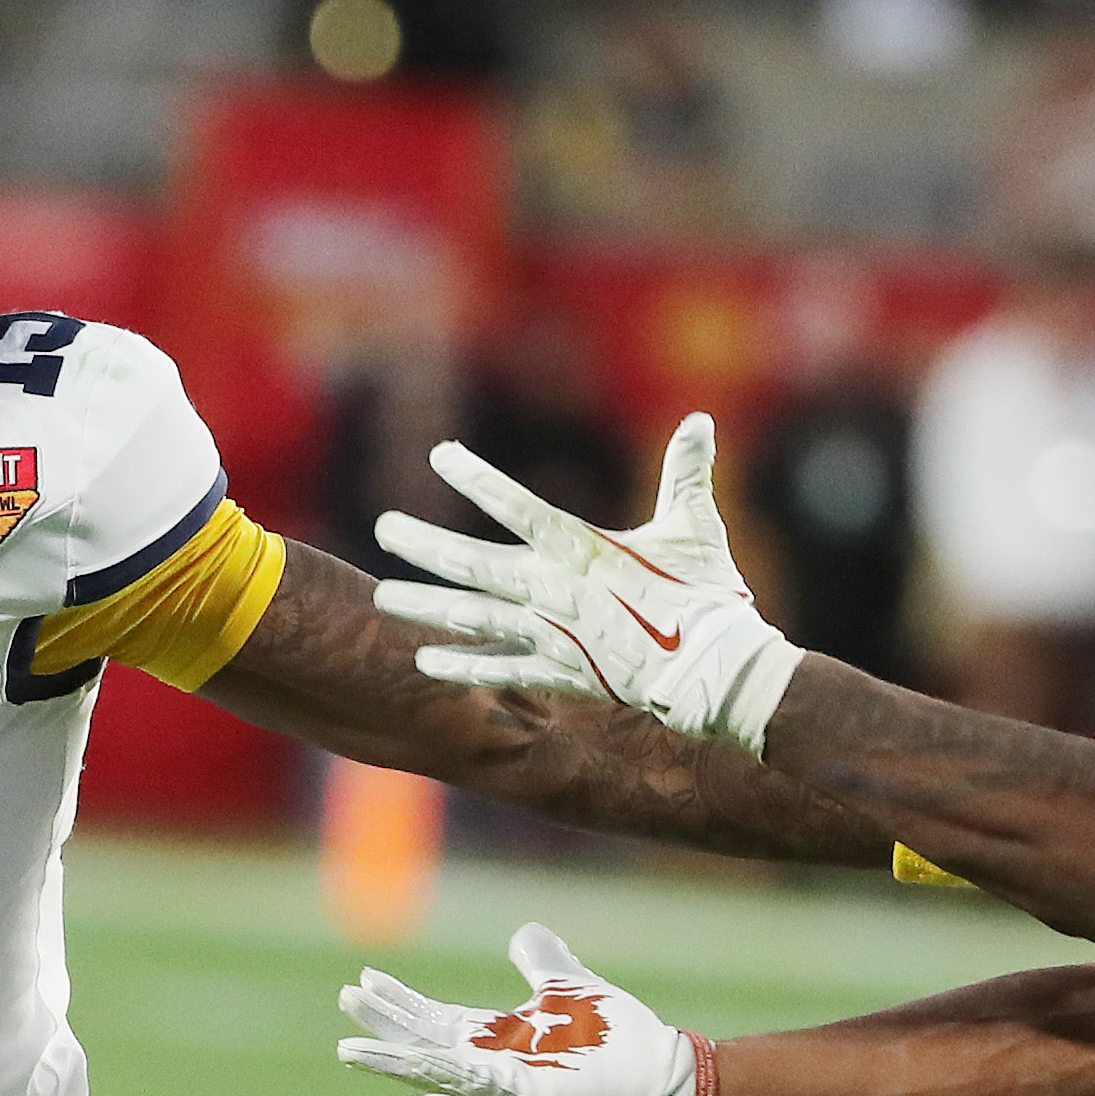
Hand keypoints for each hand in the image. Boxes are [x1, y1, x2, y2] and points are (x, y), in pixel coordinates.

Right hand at [336, 921, 701, 1095]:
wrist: (656, 1075)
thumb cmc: (616, 1038)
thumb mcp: (568, 985)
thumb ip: (543, 961)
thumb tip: (524, 933)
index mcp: (498, 1038)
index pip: (435, 1019)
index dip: (400, 1001)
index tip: (365, 979)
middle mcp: (492, 1062)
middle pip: (423, 1039)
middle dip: (384, 1022)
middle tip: (346, 998)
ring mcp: (505, 1080)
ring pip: (435, 1069)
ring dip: (392, 1059)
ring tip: (350, 1050)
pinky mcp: (524, 1092)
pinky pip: (475, 1082)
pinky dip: (441, 1073)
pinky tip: (414, 1061)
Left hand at [369, 413, 807, 754]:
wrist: (711, 675)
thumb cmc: (706, 596)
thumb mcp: (696, 528)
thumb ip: (686, 474)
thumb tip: (699, 420)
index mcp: (583, 550)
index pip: (518, 506)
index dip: (477, 478)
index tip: (439, 454)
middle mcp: (554, 592)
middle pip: (474, 565)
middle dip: (425, 547)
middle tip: (383, 529)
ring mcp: (552, 636)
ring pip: (473, 618)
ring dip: (425, 606)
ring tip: (382, 597)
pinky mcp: (562, 673)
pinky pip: (501, 669)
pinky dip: (464, 664)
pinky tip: (426, 661)